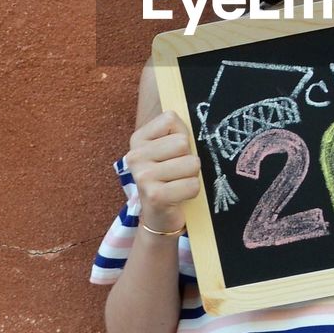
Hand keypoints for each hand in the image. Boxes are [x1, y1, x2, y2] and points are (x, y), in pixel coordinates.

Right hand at [124, 110, 201, 233]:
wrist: (160, 215)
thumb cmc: (170, 176)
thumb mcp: (170, 148)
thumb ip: (178, 130)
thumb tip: (199, 117)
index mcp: (138, 139)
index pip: (170, 119)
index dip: (181, 136)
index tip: (173, 152)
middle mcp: (134, 156)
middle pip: (182, 142)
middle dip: (188, 158)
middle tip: (177, 172)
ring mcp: (142, 176)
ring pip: (191, 163)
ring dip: (192, 176)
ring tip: (178, 183)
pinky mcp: (155, 195)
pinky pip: (192, 185)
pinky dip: (192, 191)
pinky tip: (179, 196)